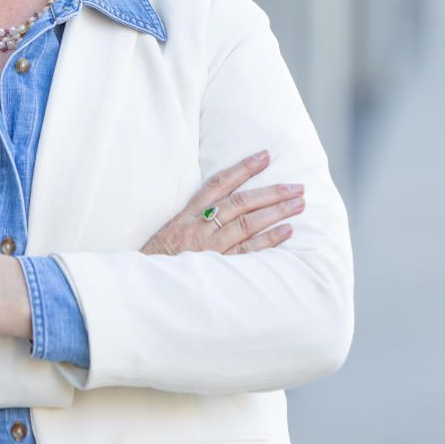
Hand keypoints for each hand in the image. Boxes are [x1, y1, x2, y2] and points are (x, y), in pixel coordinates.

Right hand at [139, 150, 304, 255]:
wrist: (145, 288)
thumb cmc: (159, 260)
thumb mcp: (171, 232)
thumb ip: (195, 218)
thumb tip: (224, 205)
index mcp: (188, 214)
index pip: (219, 183)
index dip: (243, 168)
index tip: (265, 156)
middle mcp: (201, 227)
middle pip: (241, 202)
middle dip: (271, 192)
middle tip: (297, 186)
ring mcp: (211, 248)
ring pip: (248, 223)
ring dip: (276, 212)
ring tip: (299, 204)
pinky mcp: (219, 269)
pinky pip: (249, 252)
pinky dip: (268, 240)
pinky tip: (287, 231)